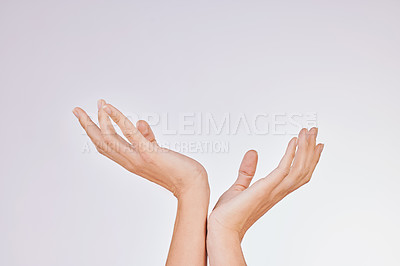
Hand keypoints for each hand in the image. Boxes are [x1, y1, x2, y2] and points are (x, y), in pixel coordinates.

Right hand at [72, 100, 208, 198]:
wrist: (192, 185)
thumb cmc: (177, 170)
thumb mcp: (157, 152)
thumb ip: (147, 138)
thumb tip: (138, 121)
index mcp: (130, 162)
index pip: (105, 147)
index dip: (93, 133)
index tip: (85, 118)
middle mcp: (129, 162)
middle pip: (101, 143)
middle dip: (87, 126)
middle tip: (76, 109)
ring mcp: (137, 158)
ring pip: (109, 139)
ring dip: (100, 120)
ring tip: (97, 104)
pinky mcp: (148, 153)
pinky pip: (129, 133)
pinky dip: (117, 119)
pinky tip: (108, 109)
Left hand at [208, 128, 322, 240]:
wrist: (221, 227)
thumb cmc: (229, 213)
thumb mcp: (239, 186)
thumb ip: (247, 171)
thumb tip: (252, 153)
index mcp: (274, 191)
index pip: (298, 174)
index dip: (309, 159)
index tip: (315, 145)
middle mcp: (277, 191)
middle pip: (303, 170)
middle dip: (311, 149)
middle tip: (315, 131)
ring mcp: (273, 191)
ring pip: (298, 169)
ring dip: (305, 149)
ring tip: (308, 132)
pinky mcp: (264, 189)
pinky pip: (283, 170)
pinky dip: (290, 155)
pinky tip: (293, 142)